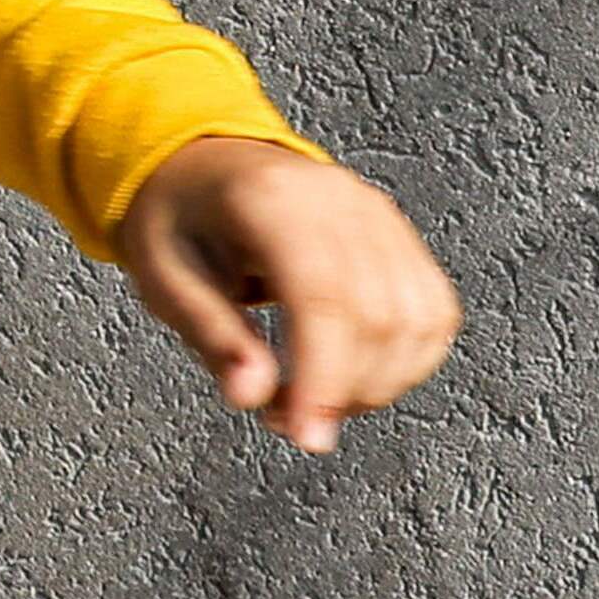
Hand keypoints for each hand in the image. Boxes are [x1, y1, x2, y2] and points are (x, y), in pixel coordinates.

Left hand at [116, 139, 458, 452]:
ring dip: (380, 383)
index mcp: (271, 200)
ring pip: (421, 321)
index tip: (307, 434)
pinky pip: (434, 312)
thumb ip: (212, 335)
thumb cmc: (178, 215)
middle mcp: (341, 202)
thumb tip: (252, 397)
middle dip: (345, 391)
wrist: (207, 164)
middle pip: (379, 317)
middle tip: (291, 421)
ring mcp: (380, 216)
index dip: (324, 377)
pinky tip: (356, 376)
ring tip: (317, 399)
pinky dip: (406, 361)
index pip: (323, 299)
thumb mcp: (164, 273)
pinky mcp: (402, 237)